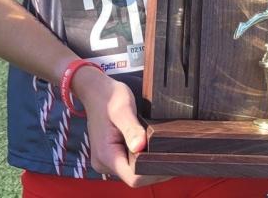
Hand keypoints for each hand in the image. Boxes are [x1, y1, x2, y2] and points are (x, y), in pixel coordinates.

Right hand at [72, 67, 169, 187]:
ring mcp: (107, 161)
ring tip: (163, 148)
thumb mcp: (123, 109)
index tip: (169, 160)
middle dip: (154, 168)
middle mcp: (104, 163)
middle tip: (171, 153)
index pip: (134, 177)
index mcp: (105, 155)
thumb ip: (131, 129)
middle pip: (135, 177)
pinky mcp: (111, 157)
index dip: (153, 173)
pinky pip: (130, 164)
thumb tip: (140, 147)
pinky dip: (142, 158)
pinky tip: (151, 146)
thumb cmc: (109, 97)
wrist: (96, 91)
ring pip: (134, 172)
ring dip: (148, 162)